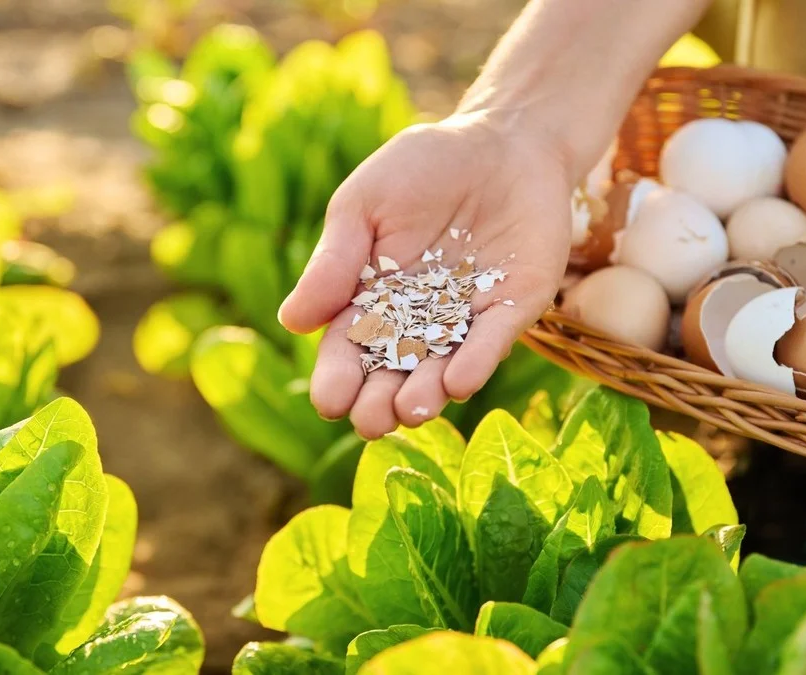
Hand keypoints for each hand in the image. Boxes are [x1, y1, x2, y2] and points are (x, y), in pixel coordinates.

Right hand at [278, 112, 572, 438]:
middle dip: (379, 402)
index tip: (329, 401)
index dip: (339, 378)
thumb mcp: (364, 205)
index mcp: (373, 302)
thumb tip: (292, 322)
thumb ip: (335, 261)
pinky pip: (492, 340)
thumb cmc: (422, 168)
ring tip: (408, 411)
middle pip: (394, 374)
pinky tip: (458, 382)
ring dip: (426, 394)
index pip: (350, 350)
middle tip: (369, 422)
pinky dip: (477, 361)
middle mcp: (419, 322)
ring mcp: (468, 319)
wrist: (500, 139)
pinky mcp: (514, 307)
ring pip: (443, 368)